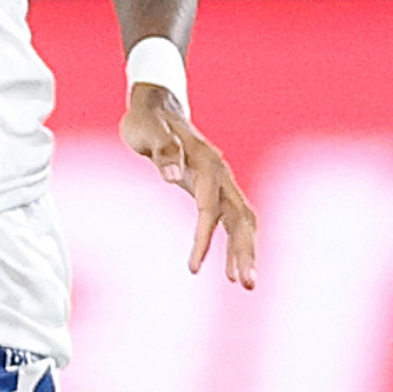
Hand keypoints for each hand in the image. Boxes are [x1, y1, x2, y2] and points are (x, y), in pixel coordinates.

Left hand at [120, 84, 256, 286]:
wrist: (157, 107)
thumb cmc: (148, 121)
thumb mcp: (148, 132)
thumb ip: (162, 151)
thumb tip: (172, 176)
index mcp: (207, 162)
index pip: (209, 207)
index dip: (204, 238)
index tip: (193, 267)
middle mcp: (220, 174)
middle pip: (240, 217)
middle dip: (243, 251)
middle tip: (245, 284)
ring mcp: (221, 182)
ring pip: (241, 221)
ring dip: (245, 252)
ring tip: (244, 284)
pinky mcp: (214, 190)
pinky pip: (231, 220)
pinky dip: (233, 244)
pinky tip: (230, 268)